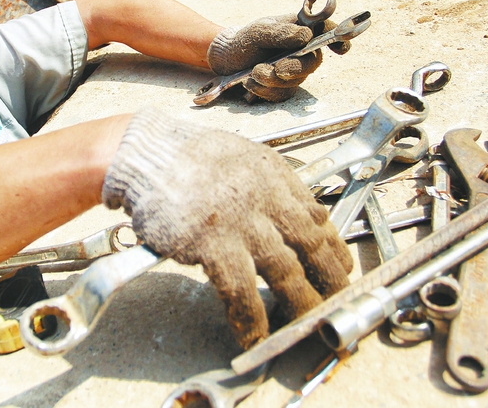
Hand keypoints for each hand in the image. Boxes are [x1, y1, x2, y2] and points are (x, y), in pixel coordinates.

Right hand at [102, 109, 352, 348]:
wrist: (146, 154)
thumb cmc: (187, 157)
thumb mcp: (241, 158)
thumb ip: (269, 185)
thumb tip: (297, 214)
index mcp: (274, 174)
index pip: (317, 215)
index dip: (334, 246)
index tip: (341, 265)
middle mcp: (265, 196)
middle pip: (311, 245)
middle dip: (329, 277)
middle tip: (337, 299)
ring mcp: (241, 221)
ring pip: (285, 271)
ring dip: (300, 302)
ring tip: (307, 322)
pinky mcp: (213, 244)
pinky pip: (242, 291)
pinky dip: (251, 317)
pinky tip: (256, 334)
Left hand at [208, 15, 349, 101]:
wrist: (227, 59)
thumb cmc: (245, 40)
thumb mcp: (258, 31)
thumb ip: (280, 32)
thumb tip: (306, 36)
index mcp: (300, 29)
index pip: (326, 31)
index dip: (338, 38)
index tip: (340, 49)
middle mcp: (302, 50)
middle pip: (313, 61)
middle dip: (294, 67)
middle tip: (276, 68)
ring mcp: (294, 70)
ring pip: (296, 80)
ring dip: (273, 79)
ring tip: (253, 72)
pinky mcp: (284, 87)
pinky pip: (282, 93)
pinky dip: (265, 90)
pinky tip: (250, 82)